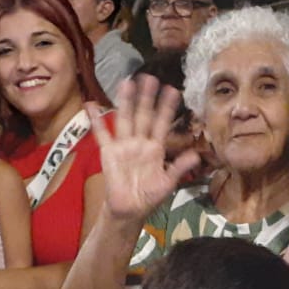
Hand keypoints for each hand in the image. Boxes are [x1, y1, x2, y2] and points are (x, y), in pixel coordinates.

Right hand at [95, 74, 200, 221]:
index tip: (173, 90)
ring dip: (126, 101)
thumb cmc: (149, 196)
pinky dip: (96, 120)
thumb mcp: (168, 183)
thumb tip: (196, 155)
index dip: (167, 108)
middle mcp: (140, 142)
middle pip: (144, 115)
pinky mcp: (109, 152)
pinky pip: (102, 134)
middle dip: (147, 97)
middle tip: (150, 77)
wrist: (129, 210)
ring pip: (125, 119)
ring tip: (127, 82)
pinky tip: (91, 105)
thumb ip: (180, 167)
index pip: (162, 123)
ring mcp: (124, 145)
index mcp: (156, 148)